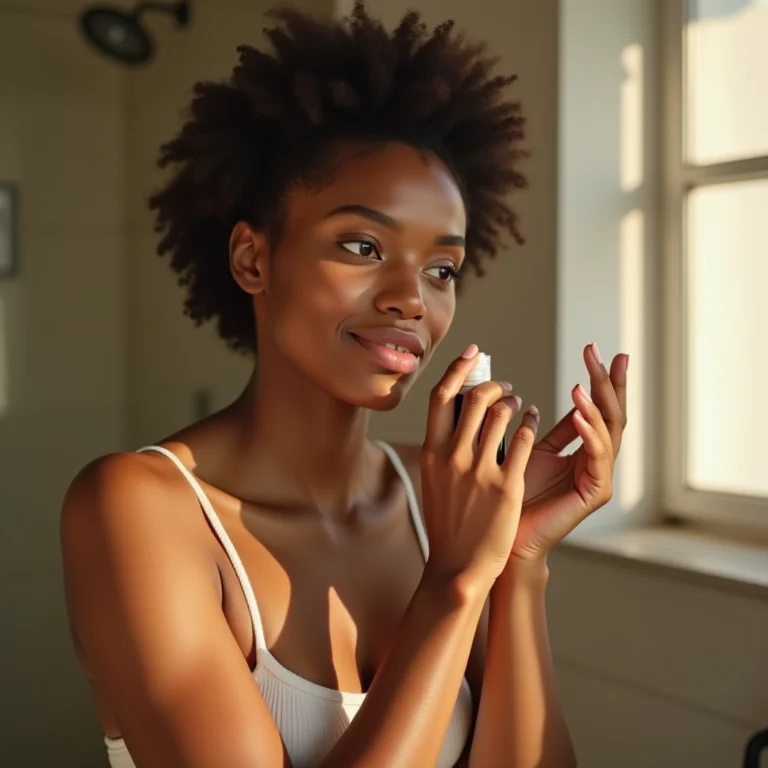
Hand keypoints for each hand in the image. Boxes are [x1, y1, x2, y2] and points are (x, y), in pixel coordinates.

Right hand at [420, 344, 539, 590]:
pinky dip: (530, 426)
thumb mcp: (434, 480)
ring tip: (521, 406)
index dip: (458, 369)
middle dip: (494, 385)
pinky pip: (522, 441)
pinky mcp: (505, 486)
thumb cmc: (446, 523)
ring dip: (515, 403)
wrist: (457, 565)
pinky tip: (533, 425)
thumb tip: (452, 418)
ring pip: (501, 414)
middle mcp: (452, 456)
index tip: (473, 352)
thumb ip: (442, 449)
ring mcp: (479, 471)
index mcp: (432, 452)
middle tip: (507, 387)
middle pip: (474, 399)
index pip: (440, 396)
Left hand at [510, 343, 628, 561]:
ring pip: (609, 432)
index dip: (599, 378)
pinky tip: (579, 414)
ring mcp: (600, 476)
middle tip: (602, 352)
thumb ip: (544, 428)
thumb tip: (545, 399)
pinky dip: (590, 434)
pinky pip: (598, 458)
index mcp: (585, 448)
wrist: (506, 532)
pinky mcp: (595, 493)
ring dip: (596, 405)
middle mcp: (598, 460)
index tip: (595, 348)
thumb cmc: (514, 494)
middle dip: (608, 381)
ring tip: (582, 383)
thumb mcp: (530, 450)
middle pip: (612, 413)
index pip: (599, 406)